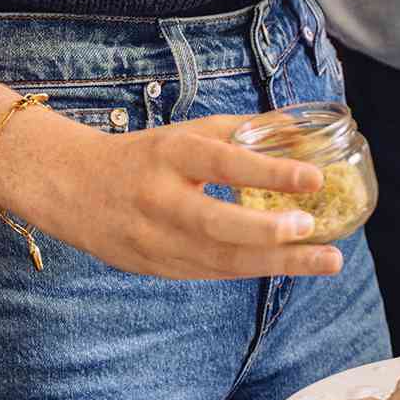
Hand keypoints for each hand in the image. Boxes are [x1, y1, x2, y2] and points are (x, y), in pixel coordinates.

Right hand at [54, 114, 346, 280]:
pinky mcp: (157, 269)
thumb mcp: (187, 133)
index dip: (269, 170)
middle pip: (217, 223)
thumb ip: (242, 131)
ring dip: (277, 263)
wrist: (73, 189)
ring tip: (325, 260)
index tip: (313, 176)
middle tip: (313, 227)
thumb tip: (299, 126)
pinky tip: (289, 266)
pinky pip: (212, 273)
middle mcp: (160, 200)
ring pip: (220, 260)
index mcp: (170, 155)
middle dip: (269, 231)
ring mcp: (155, 242)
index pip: (223, 163)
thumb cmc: (143, 156)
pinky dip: (252, 270)